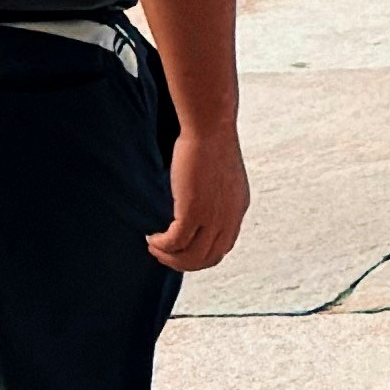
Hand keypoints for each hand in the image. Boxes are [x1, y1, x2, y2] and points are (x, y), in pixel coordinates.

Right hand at [149, 111, 250, 275]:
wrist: (211, 126)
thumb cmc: (211, 143)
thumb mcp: (221, 177)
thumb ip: (216, 197)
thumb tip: (196, 208)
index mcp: (238, 209)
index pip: (223, 247)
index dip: (200, 255)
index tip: (180, 249)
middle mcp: (230, 217)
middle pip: (207, 259)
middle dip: (182, 262)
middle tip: (162, 253)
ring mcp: (213, 216)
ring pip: (191, 257)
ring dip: (168, 257)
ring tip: (154, 246)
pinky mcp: (193, 211)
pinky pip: (174, 242)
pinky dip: (161, 245)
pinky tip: (151, 236)